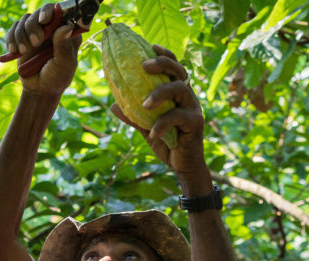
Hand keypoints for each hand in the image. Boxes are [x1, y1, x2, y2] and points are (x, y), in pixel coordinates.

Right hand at [5, 4, 82, 95]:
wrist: (39, 89)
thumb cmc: (56, 78)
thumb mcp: (64, 65)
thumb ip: (64, 46)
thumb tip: (67, 27)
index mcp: (67, 32)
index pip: (61, 12)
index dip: (51, 12)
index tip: (44, 20)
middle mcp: (52, 28)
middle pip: (41, 12)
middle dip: (34, 26)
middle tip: (36, 43)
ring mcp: (37, 31)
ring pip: (25, 19)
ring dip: (22, 35)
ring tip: (25, 52)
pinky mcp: (23, 37)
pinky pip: (14, 28)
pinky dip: (12, 38)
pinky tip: (14, 51)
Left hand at [111, 45, 207, 175]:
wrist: (182, 166)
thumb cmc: (166, 143)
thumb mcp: (146, 128)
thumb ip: (134, 116)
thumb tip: (113, 105)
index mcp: (177, 93)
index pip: (173, 67)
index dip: (164, 54)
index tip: (150, 46)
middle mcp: (187, 96)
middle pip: (178, 70)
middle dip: (162, 63)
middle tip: (143, 66)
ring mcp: (193, 108)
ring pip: (179, 89)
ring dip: (160, 93)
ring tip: (144, 104)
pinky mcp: (195, 122)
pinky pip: (177, 117)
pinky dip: (162, 124)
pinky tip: (152, 133)